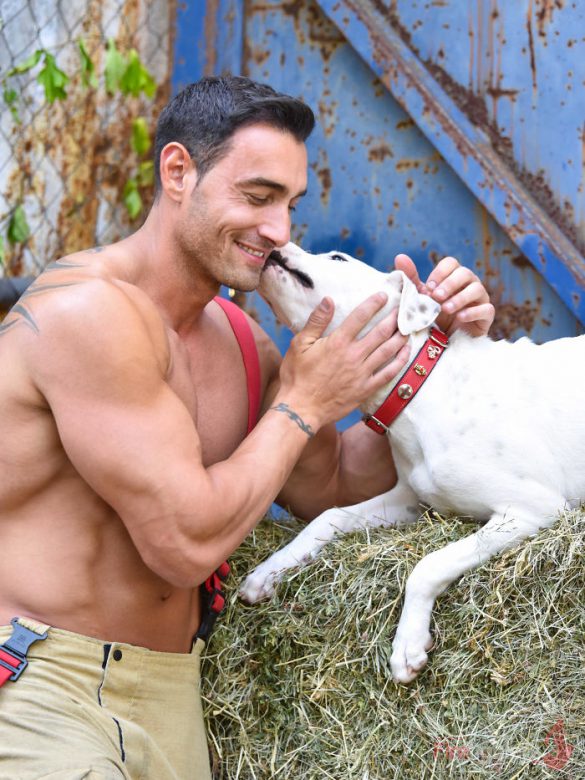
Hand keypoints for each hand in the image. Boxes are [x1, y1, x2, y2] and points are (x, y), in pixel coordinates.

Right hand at [278, 294, 409, 429]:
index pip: (360, 316)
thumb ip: (316, 321)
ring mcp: (362, 373)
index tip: (384, 296)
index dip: (374, 304)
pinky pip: (389, 373)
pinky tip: (406, 352)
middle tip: (402, 309)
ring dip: (400, 337)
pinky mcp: (366, 388)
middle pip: (381, 332)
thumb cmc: (297, 376)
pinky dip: (400, 361)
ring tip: (408, 327)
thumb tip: (328, 300)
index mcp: (338, 342)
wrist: (301, 408)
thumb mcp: (299, 344)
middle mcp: (354, 355)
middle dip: (393, 318)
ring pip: (388, 351)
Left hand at [394, 253, 494, 336]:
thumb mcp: (420, 298)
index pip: (451, 263)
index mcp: (453, 277)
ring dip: (460, 298)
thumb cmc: (433, 315)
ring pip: (477, 289)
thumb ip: (411, 278)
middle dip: (449, 284)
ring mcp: (480, 299)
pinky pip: (486, 309)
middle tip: (436, 297)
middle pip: (465, 273)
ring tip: (446, 309)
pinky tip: (460, 317)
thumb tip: (400, 256)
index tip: (428, 288)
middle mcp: (469, 284)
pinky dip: (473, 312)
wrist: (444, 342)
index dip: (440, 273)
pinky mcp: (486, 316)